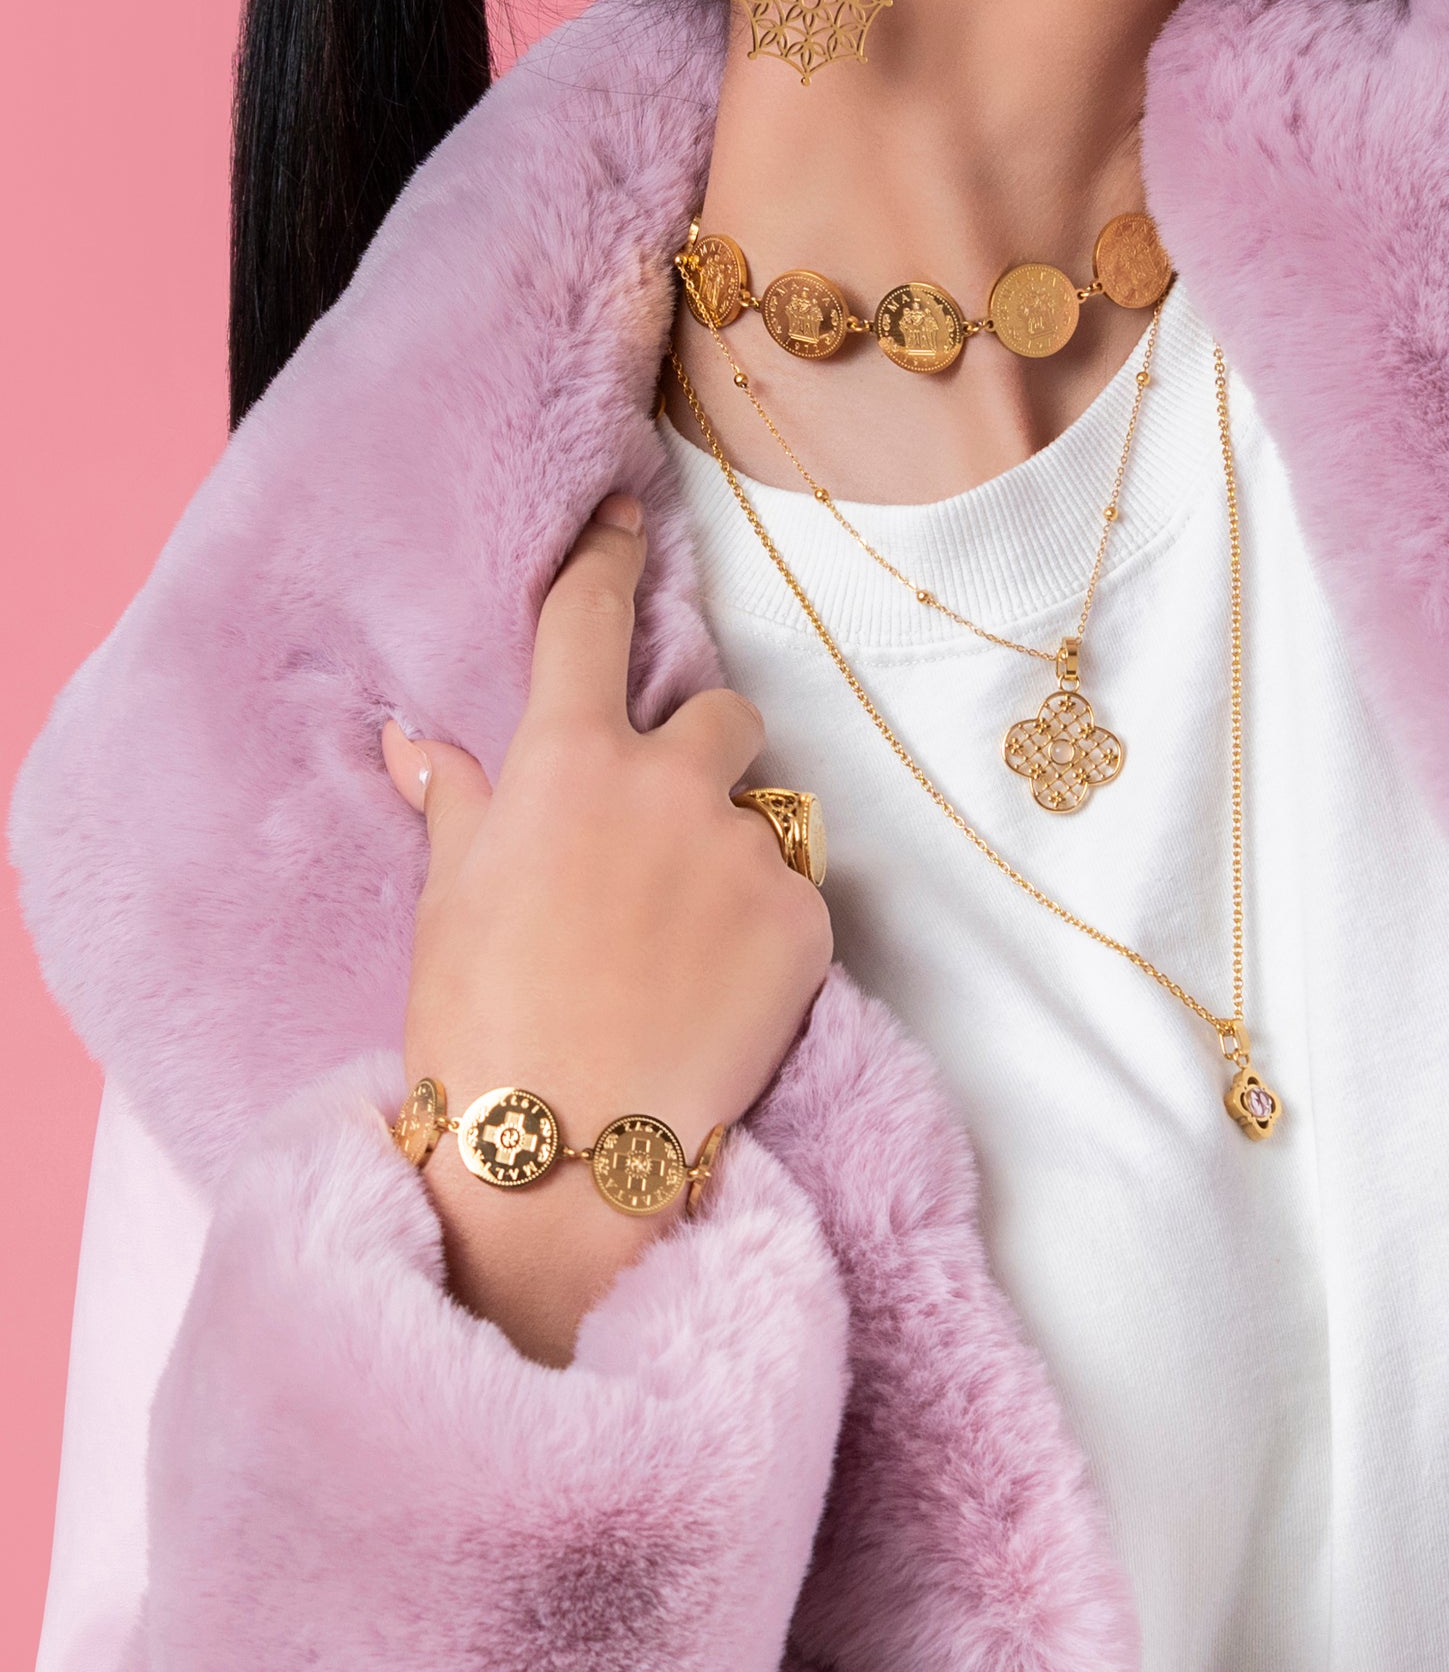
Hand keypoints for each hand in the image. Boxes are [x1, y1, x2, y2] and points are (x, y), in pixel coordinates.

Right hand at [381, 493, 831, 1363]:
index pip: (591, 619)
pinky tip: (712, 999)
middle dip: (698, 756)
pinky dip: (763, 937)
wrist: (563, 1156)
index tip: (628, 515)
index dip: (609, 558)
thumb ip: (459, 806)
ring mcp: (744, 851)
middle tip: (660, 839)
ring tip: (678, 948)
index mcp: (567, 761)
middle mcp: (667, 783)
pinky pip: (792, 901)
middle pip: (718, 714)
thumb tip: (420, 743)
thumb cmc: (482, 1027)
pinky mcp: (806, 925)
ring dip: (730, 852)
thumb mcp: (449, 904)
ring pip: (760, 815)